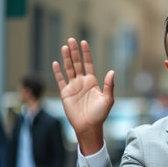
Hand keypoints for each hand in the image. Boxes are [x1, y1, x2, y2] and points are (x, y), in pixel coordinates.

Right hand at [52, 38, 114, 154]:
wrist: (89, 126)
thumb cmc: (100, 114)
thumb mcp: (108, 99)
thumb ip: (109, 85)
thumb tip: (112, 71)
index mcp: (92, 82)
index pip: (88, 64)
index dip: (86, 53)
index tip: (84, 42)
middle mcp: (82, 82)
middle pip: (77, 63)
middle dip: (74, 52)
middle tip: (71, 40)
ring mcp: (73, 87)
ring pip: (68, 69)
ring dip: (66, 58)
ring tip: (64, 47)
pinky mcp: (65, 94)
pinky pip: (60, 80)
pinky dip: (57, 72)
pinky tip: (56, 63)